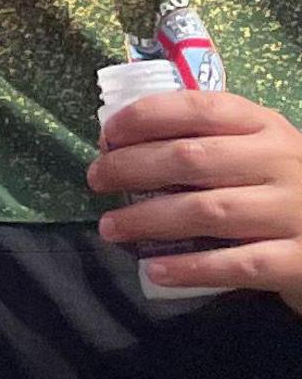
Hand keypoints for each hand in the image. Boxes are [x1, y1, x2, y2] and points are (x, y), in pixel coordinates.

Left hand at [90, 90, 301, 311]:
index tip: (108, 133)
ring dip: (148, 219)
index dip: (148, 116)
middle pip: (193, 159)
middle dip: (132, 167)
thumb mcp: (259, 151)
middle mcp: (283, 162)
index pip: (202, 108)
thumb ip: (209, 142)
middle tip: (96, 180)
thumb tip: (122, 144)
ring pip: (207, 211)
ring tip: (110, 227)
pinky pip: (237, 264)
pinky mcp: (298, 259)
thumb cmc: (286, 189)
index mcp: (268, 128)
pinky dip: (191, 268)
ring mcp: (294, 211)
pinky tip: (155, 270)